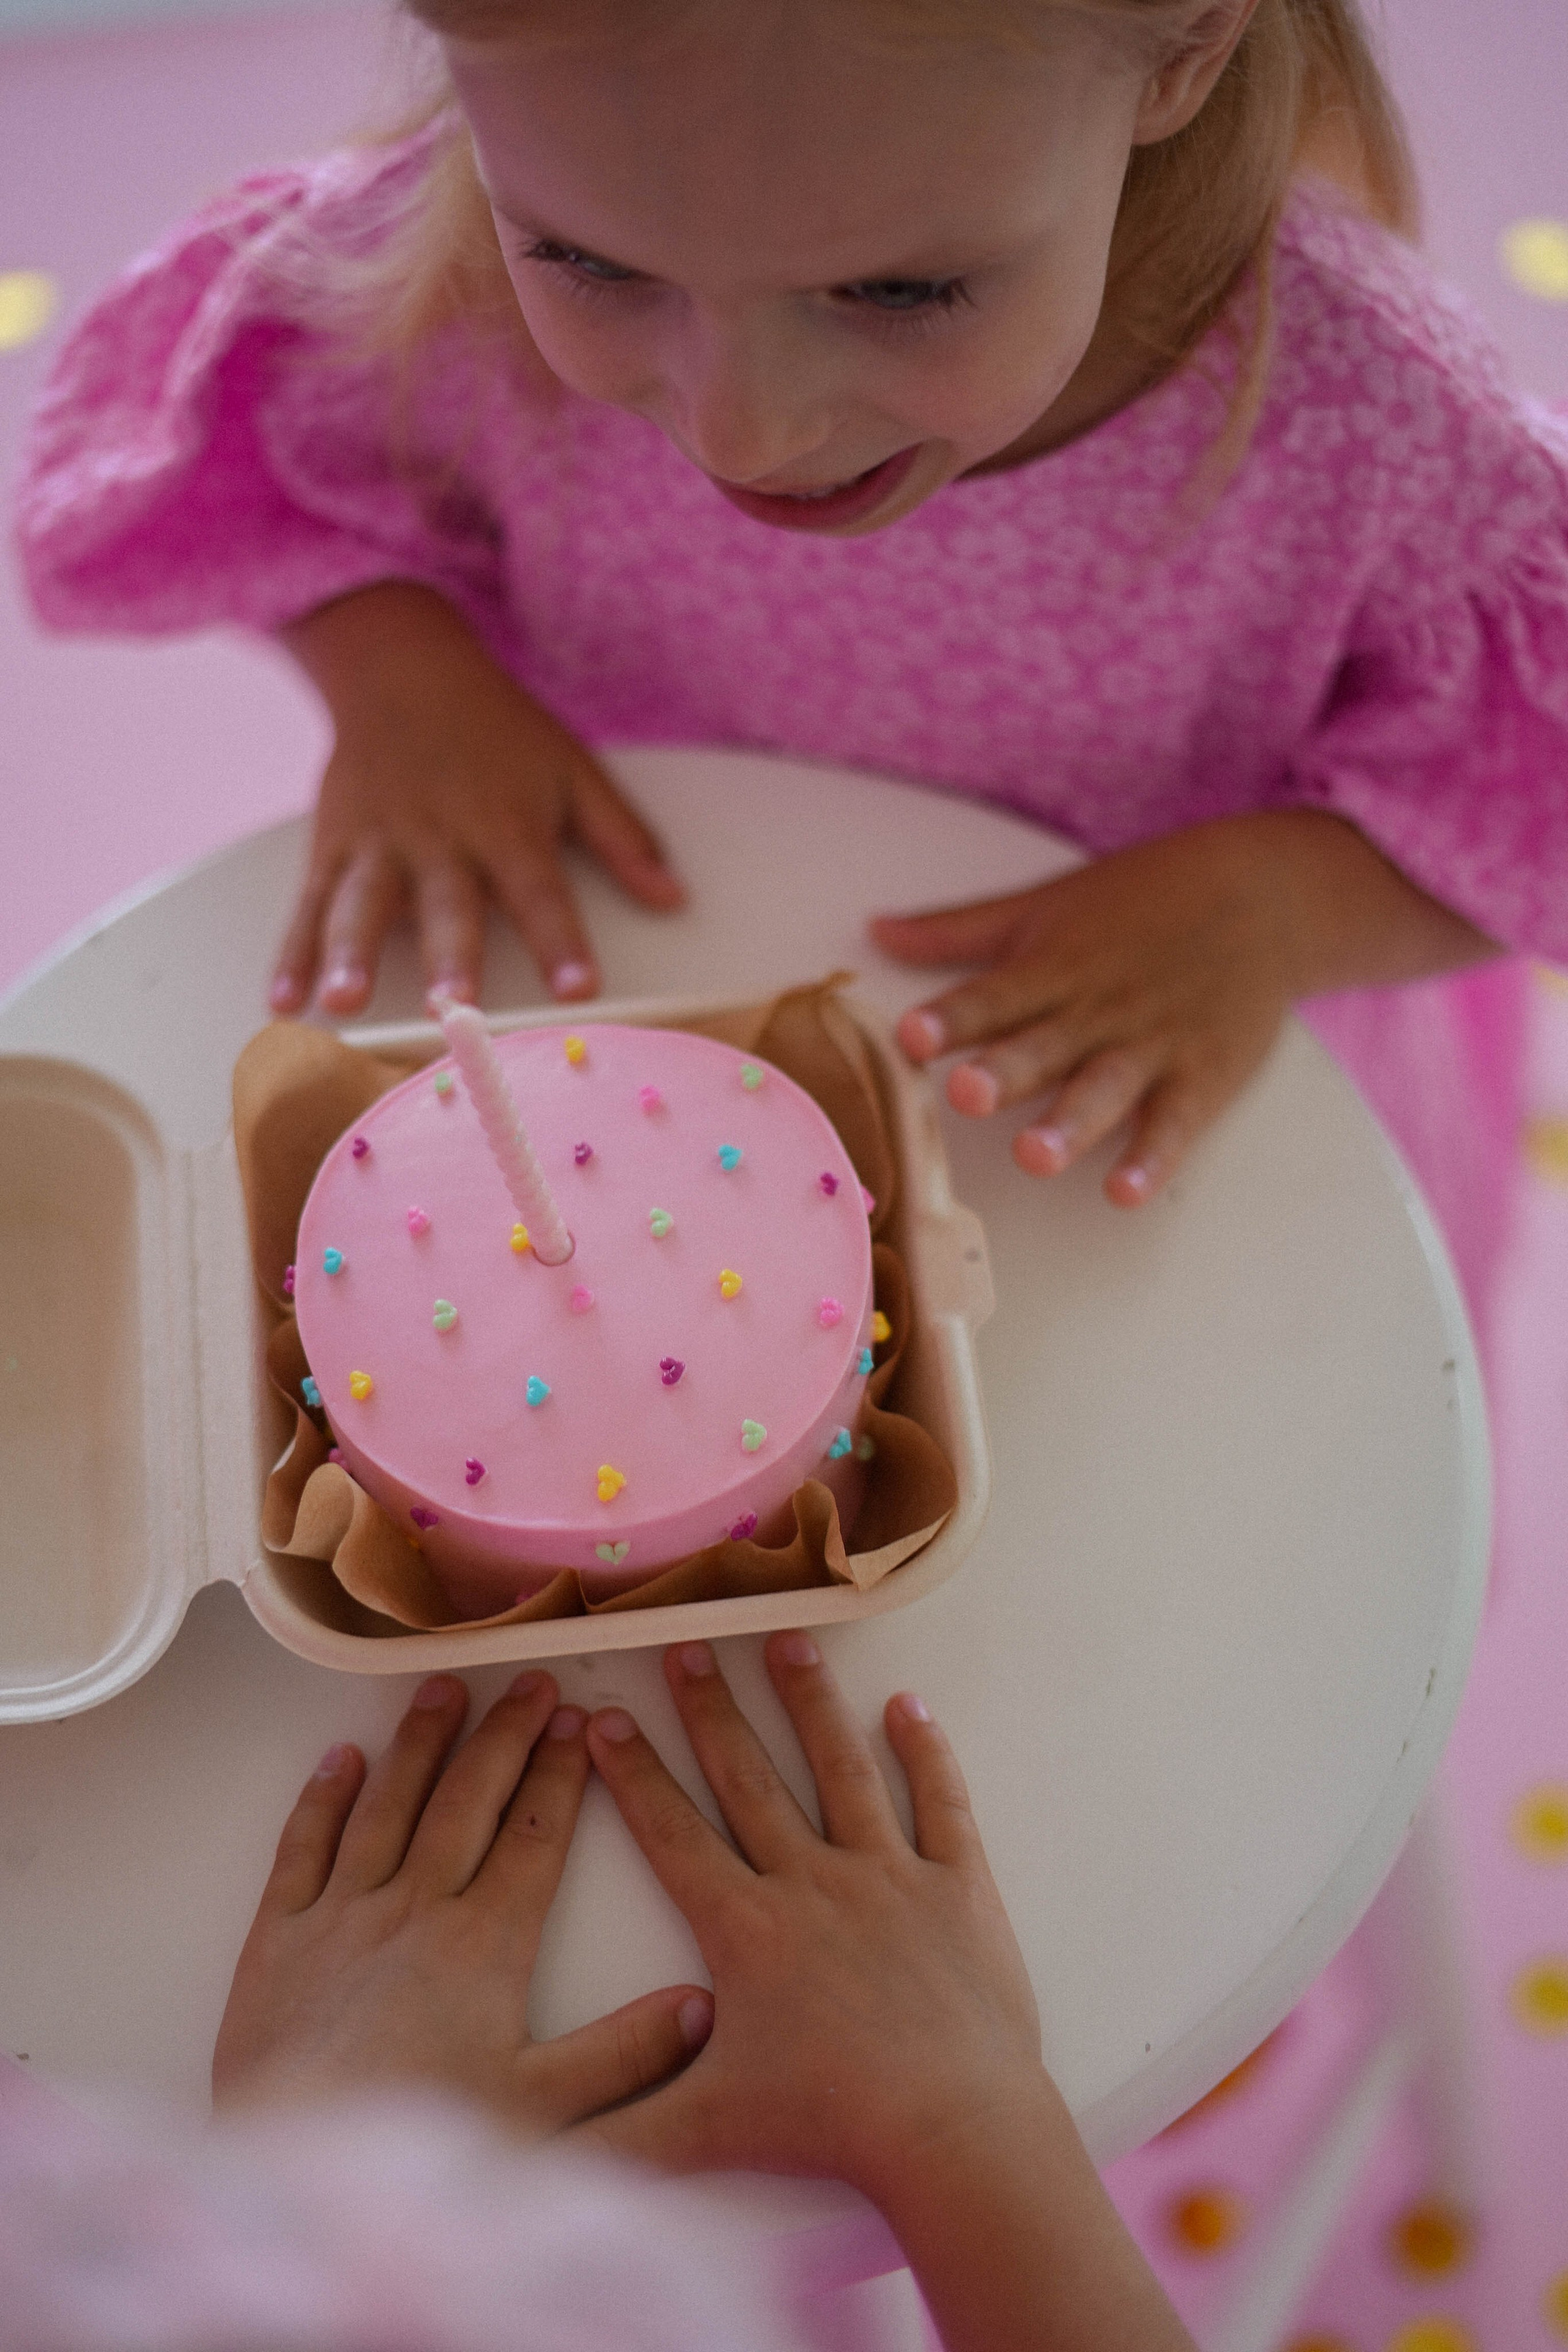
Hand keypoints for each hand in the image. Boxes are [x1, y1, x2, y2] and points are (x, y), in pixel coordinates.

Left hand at [213, 1670, 711, 2126]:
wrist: (295, 2179)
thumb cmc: (422, 2149)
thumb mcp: (543, 2115)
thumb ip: (625, 2055)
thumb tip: (701, 2005)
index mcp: (485, 1943)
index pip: (534, 1834)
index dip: (561, 1773)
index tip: (582, 1720)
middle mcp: (415, 1908)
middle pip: (468, 1799)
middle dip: (506, 1734)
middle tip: (531, 1680)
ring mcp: (341, 1915)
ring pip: (389, 1803)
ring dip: (421, 1742)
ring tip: (443, 1685)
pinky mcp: (277, 1938)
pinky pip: (303, 1846)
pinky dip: (323, 1797)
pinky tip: (341, 1758)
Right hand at [268, 583, 684, 1018]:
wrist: (402, 663)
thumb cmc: (497, 729)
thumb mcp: (571, 768)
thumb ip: (622, 837)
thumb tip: (675, 898)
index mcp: (506, 825)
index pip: (541, 891)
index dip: (562, 941)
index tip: (581, 988)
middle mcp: (440, 838)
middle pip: (446, 906)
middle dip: (449, 958)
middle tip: (452, 1009)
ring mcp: (379, 842)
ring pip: (363, 905)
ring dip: (350, 957)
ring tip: (343, 1005)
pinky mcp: (332, 844)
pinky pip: (308, 904)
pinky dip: (291, 953)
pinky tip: (283, 1000)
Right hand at [579, 1634, 1044, 2203]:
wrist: (952, 2128)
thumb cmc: (830, 2126)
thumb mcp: (706, 2132)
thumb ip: (617, 2131)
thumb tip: (531, 2145)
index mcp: (747, 1928)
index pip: (673, 1833)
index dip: (633, 1775)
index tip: (604, 1719)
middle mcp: (812, 1882)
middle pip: (750, 1777)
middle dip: (711, 1709)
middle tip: (687, 1645)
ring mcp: (889, 1876)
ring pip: (841, 1768)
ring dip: (811, 1703)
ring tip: (789, 1640)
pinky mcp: (958, 1887)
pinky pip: (939, 1804)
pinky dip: (925, 1753)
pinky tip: (909, 1707)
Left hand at [872, 810, 1496, 1205]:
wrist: (1265, 895)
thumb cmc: (1140, 901)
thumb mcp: (1045, 906)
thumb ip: (958, 930)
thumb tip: (873, 929)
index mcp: (1053, 968)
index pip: (994, 995)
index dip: (953, 1016)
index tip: (911, 1033)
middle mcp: (1096, 1010)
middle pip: (1044, 1045)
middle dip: (1005, 1071)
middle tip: (967, 1095)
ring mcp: (1151, 1045)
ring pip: (1103, 1090)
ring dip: (1070, 1124)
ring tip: (1034, 1157)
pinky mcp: (1201, 1077)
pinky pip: (1173, 1124)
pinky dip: (1152, 1158)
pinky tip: (1125, 1191)